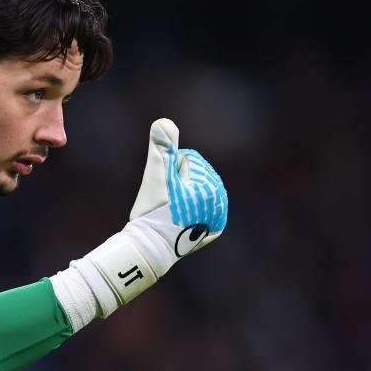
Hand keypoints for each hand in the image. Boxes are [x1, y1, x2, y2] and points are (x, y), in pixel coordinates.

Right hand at [125, 118, 227, 272]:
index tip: (163, 192)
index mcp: (211, 184)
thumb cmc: (152, 211)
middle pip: (190, 177)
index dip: (167, 172)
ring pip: (192, 192)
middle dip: (174, 185)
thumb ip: (162, 147)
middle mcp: (220, 200)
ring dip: (179, 198)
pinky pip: (199, 209)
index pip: (185, 160)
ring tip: (169, 214)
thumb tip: (164, 122)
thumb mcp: (156, 175)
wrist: (150, 248)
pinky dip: (189, 211)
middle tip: (164, 205)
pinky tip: (179, 221)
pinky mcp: (212, 230)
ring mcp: (217, 216)